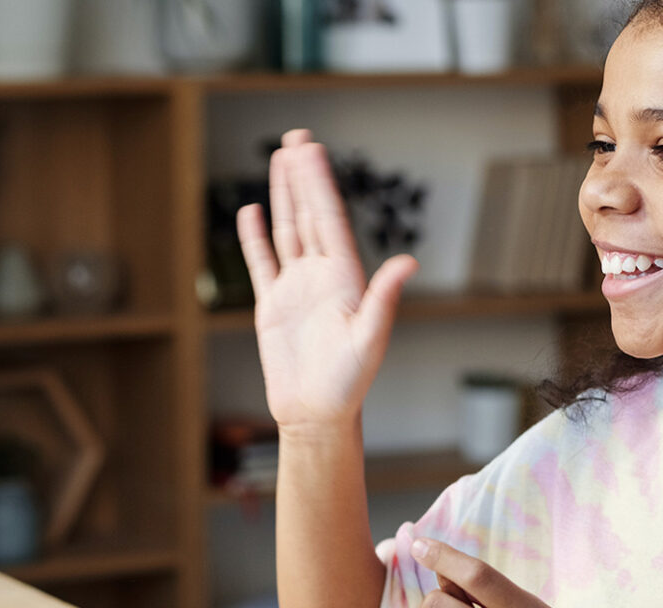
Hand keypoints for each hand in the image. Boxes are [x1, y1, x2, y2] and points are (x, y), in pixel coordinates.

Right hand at [237, 130, 417, 433]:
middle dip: (303, 176)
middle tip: (296, 137)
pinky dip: (255, 238)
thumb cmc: (349, 383)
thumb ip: (384, 298)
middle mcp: (321, 276)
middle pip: (309, 214)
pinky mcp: (273, 305)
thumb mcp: (369, 338)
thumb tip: (409, 262)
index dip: (320, 183)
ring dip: (284, 195)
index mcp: (344, 277)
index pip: (329, 220)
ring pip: (288, 231)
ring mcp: (296, 288)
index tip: (312, 150)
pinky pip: (262, 263)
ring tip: (280, 160)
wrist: (316, 414)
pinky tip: (253, 210)